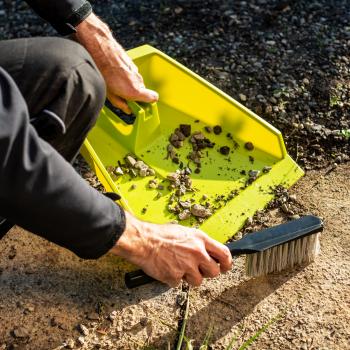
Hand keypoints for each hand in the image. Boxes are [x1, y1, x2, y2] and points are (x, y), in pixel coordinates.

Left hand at [75, 13, 157, 113]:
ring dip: (130, 85)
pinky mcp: (133, 64)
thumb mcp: (110, 94)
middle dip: (135, 95)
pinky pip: (133, 74)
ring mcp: (137, 72)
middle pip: (143, 91)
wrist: (101, 50)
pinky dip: (127, 76)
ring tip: (116, 84)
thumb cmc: (104, 72)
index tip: (139, 105)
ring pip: (137, 83)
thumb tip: (127, 109)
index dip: (148, 103)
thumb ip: (121, 104)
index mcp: (135, 91)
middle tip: (123, 95)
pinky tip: (116, 75)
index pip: (154, 98)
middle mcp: (139, 81)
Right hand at [110, 211, 232, 286]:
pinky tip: (167, 268)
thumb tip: (207, 251)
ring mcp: (187, 266)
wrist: (144, 241)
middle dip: (207, 273)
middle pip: (214, 272)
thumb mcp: (185, 232)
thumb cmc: (162, 234)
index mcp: (200, 239)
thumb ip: (198, 243)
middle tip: (196, 269)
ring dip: (189, 277)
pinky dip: (173, 279)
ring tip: (178, 266)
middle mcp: (197, 253)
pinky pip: (179, 283)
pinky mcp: (175, 276)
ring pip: (198, 281)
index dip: (227, 263)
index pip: (224, 253)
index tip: (225, 267)